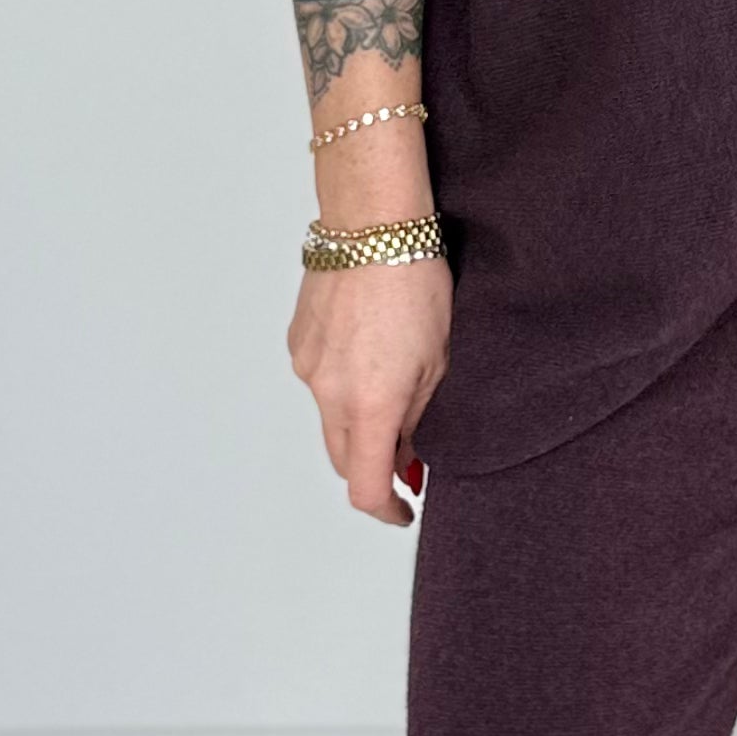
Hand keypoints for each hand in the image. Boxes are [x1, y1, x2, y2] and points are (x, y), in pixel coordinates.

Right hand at [289, 253, 451, 526]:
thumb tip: (410, 456)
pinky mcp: (297, 342)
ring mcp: (307, 367)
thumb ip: (421, 419)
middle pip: (343, 458)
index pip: (366, 487)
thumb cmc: (417, 283)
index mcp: (369, 405)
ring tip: (395, 383)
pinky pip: (319, 381)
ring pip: (329, 418)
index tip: (405, 510)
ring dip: (358, 420)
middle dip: (373, 466)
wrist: (373, 224)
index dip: (387, 510)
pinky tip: (370, 351)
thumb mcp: (439, 362)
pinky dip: (343, 385)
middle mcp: (327, 393)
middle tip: (409, 456)